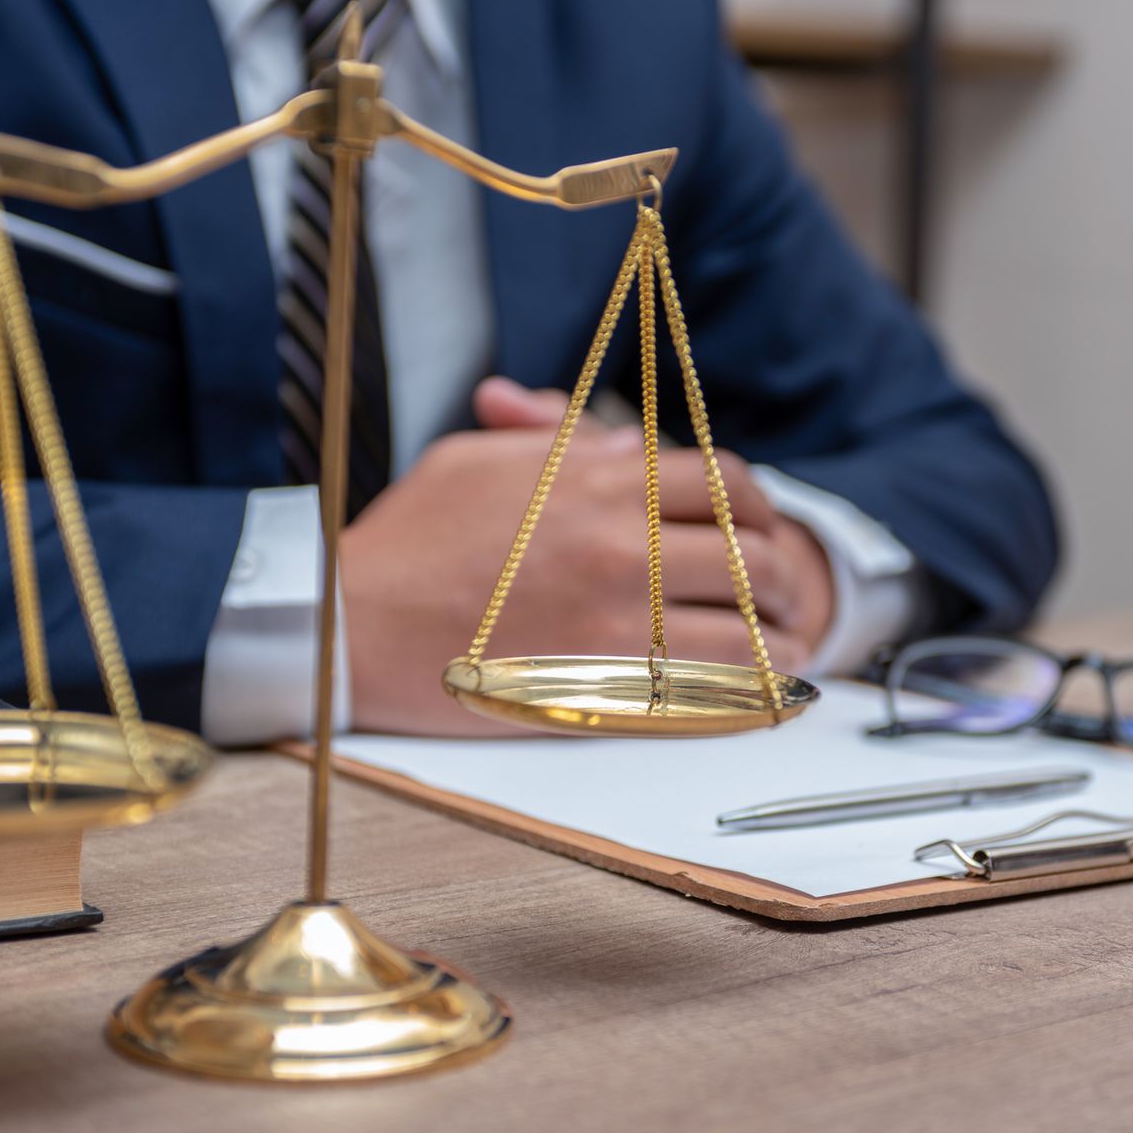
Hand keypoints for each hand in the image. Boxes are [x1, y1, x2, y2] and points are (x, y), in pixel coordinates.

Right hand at [339, 378, 834, 734]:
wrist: (349, 624)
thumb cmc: (406, 541)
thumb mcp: (478, 460)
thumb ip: (558, 441)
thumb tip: (613, 436)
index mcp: (595, 479)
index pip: (718, 480)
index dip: (753, 503)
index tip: (754, 524)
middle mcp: (621, 544)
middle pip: (750, 553)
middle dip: (779, 572)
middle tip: (780, 592)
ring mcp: (618, 620)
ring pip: (744, 627)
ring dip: (774, 638)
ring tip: (782, 645)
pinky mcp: (604, 688)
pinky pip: (708, 693)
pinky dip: (744, 694)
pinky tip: (758, 696)